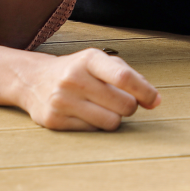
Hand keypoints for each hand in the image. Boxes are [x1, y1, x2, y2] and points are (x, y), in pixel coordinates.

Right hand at [21, 48, 160, 130]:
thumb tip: (155, 101)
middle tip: (121, 102)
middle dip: (130, 107)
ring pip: (111, 122)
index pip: (124, 77)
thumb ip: (132, 78)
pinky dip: (96, 125)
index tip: (154, 100)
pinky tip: (85, 113)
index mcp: (89, 59)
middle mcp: (73, 78)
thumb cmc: (79, 71)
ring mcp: (61, 100)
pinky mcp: (54, 121)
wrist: (34, 79)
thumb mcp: (102, 64)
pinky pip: (93, 131)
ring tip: (103, 108)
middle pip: (123, 105)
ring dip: (114, 118)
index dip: (145, 92)